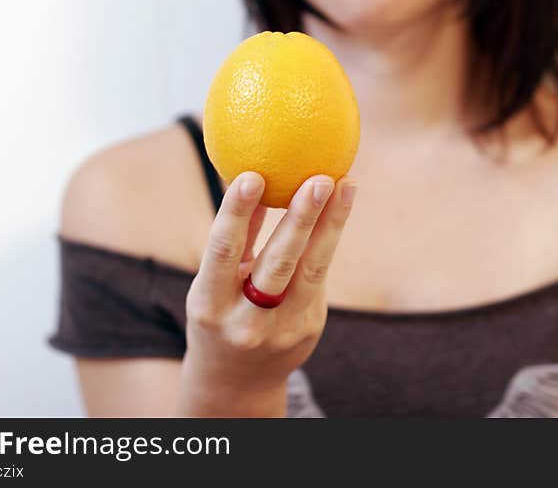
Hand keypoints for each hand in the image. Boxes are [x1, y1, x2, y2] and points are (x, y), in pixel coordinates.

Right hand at [179, 170, 355, 415]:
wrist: (237, 382)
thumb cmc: (220, 314)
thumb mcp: (212, 284)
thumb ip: (236, 239)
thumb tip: (253, 174)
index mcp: (210, 305)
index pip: (224, 252)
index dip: (237, 213)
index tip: (253, 175)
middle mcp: (247, 321)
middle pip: (279, 264)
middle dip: (302, 219)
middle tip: (320, 179)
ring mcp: (283, 329)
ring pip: (313, 269)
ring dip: (332, 223)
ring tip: (346, 183)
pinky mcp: (309, 328)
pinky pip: (318, 276)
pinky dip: (328, 238)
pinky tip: (340, 205)